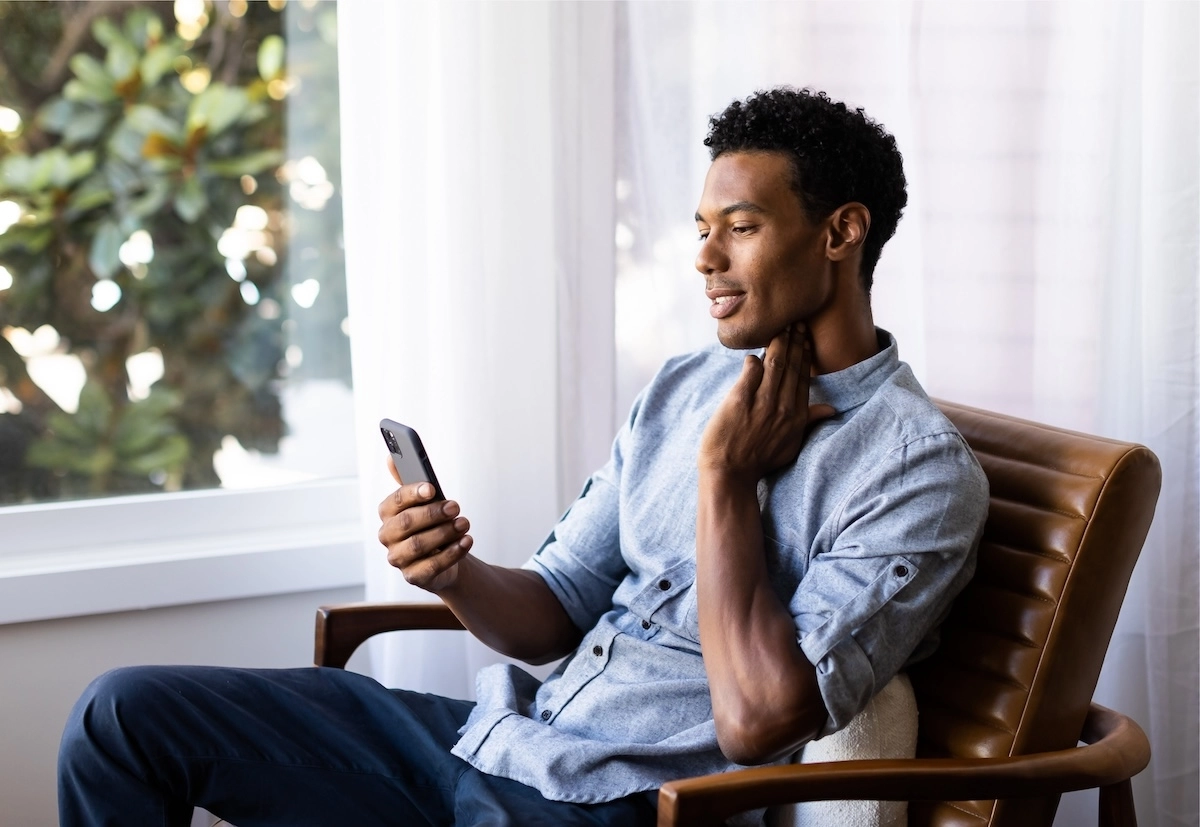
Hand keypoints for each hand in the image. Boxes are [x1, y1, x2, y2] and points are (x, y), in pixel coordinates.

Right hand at [378, 456, 472, 591]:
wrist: (446, 555)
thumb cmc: (433, 522)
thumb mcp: (426, 501)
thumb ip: (410, 480)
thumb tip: (391, 457)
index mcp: (387, 513)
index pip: (395, 501)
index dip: (413, 494)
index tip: (432, 488)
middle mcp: (387, 536)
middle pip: (406, 523)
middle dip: (432, 513)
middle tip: (455, 507)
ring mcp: (398, 558)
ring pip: (418, 545)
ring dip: (444, 532)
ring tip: (464, 524)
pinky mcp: (413, 576)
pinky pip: (431, 566)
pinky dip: (452, 553)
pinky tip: (466, 541)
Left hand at [699, 324, 835, 483]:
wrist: (730, 474)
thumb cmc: (759, 461)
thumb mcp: (790, 444)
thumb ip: (809, 421)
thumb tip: (831, 409)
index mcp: (796, 415)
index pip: (803, 377)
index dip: (804, 354)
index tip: (805, 337)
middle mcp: (782, 406)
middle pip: (791, 365)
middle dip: (794, 340)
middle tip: (796, 321)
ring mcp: (761, 403)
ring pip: (774, 364)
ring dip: (778, 343)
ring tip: (780, 327)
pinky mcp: (739, 400)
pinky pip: (750, 372)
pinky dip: (752, 361)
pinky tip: (753, 355)